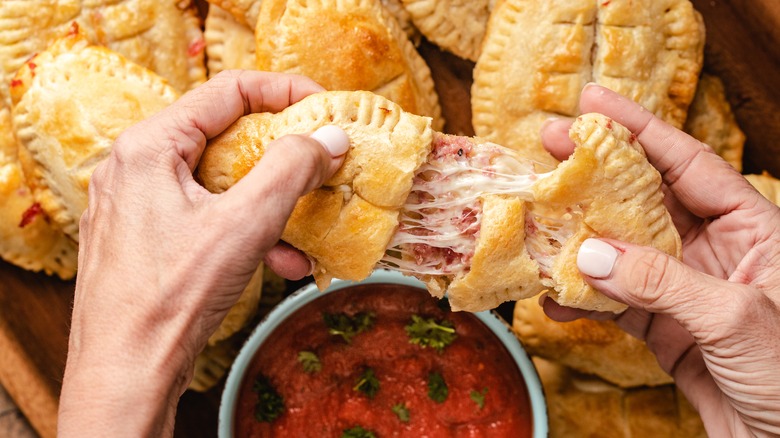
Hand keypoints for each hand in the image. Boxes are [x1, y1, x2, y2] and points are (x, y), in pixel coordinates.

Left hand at [58, 70, 349, 436]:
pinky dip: (247, 231)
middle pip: (226, 137)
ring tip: (307, 230)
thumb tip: (330, 137)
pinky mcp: (148, 236)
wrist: (126, 372)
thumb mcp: (245, 224)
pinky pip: (208, 215)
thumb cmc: (172, 296)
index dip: (285, 92)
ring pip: (222, 182)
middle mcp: (138, 166)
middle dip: (283, 158)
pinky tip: (282, 262)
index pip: (228, 91)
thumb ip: (291, 169)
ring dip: (271, 203)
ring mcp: (140, 203)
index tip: (326, 108)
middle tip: (323, 166)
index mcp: (150, 146)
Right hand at [541, 84, 779, 435]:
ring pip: (621, 250)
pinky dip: (582, 297)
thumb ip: (660, 281)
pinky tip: (553, 294)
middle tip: (546, 148)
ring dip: (577, 237)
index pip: (688, 163)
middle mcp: (715, 251)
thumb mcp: (734, 318)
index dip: (639, 129)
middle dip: (595, 174)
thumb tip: (591, 253)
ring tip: (535, 218)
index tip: (593, 103)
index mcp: (752, 228)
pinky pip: (614, 302)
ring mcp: (684, 289)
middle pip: (645, 199)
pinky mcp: (665, 329)